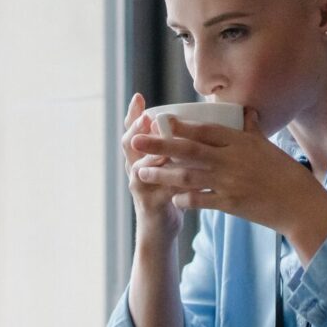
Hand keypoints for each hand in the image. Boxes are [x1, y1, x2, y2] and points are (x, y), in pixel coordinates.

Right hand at [121, 93, 183, 240]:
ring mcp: (140, 187)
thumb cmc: (169, 193)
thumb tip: (196, 121)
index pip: (133, 131)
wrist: (160, 229)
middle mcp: (136, 168)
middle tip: (146, 118)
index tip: (138, 97)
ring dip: (151, 156)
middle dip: (136, 130)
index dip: (133, 114)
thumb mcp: (169, 167)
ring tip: (162, 146)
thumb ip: (176, 148)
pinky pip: (161, 191)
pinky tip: (186, 176)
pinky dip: (173, 183)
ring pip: (140, 167)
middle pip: (130, 145)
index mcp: (141, 156)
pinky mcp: (151, 204)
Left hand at [130, 109, 326, 260]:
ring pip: (188, 176)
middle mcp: (232, 160)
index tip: (160, 119)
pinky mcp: (230, 205)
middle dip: (160, 145)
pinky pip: (201, 201)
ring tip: (140, 172)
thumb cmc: (287, 175)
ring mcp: (230, 183)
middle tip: (136, 141)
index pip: (206, 130)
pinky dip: (184, 199)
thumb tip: (246, 111)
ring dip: (162, 174)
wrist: (301, 206)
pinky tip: (171, 198)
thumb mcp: (269, 147)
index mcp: (241, 142)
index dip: (181, 125)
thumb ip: (252, 130)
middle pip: (189, 150)